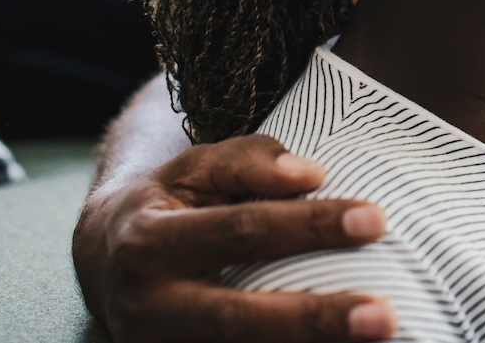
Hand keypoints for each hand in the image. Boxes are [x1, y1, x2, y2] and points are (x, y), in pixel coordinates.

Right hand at [73, 133, 396, 342]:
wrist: (101, 259)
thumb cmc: (169, 202)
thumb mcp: (196, 167)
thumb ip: (251, 161)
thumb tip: (310, 175)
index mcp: (149, 241)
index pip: (241, 230)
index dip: (309, 225)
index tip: (374, 221)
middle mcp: (147, 305)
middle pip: (237, 318)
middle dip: (313, 320)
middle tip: (384, 317)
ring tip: (375, 342)